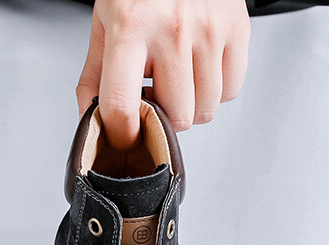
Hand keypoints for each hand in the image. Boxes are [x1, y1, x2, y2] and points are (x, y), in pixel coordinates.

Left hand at [77, 0, 250, 149]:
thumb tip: (91, 121)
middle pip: (176, 118)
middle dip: (163, 119)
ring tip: (176, 81)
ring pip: (205, 110)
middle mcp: (173, 30)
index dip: (122, 133)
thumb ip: (94, 77)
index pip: (122, 106)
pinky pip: (230, 89)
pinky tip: (198, 70)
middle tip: (155, 96)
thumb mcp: (104, 25)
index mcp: (130, 30)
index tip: (124, 136)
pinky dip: (215, 91)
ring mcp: (209, 29)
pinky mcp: (237, 28)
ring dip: (189, 107)